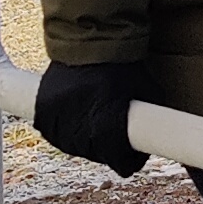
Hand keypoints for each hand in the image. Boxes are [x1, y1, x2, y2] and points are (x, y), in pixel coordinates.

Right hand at [34, 60, 150, 175]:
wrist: (88, 41)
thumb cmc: (123, 67)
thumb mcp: (146, 92)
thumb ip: (150, 121)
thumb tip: (159, 143)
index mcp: (108, 121)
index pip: (118, 160)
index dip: (128, 162)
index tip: (132, 159)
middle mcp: (81, 124)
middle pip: (97, 155)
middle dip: (109, 151)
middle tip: (116, 139)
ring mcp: (59, 119)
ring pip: (75, 148)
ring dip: (87, 143)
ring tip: (96, 125)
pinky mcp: (43, 112)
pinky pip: (55, 135)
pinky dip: (65, 133)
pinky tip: (76, 122)